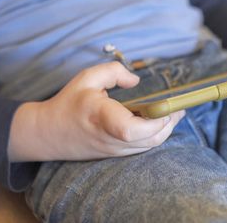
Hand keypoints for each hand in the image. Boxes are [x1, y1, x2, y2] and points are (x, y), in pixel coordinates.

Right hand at [8, 62, 184, 161]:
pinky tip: (159, 122)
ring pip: (148, 146)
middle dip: (169, 123)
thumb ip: (114, 72)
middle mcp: (110, 137)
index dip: (153, 121)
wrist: (48, 133)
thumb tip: (136, 80)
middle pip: (149, 139)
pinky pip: (141, 148)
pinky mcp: (116, 154)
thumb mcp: (87, 77)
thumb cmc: (69, 102)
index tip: (163, 107)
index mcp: (101, 117)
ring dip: (165, 130)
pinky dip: (155, 136)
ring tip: (173, 112)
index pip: (130, 129)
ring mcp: (114, 149)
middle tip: (178, 106)